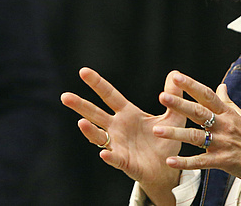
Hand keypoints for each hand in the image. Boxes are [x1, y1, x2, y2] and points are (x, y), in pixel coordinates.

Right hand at [60, 68, 186, 204]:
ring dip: (89, 130)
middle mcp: (117, 128)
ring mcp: (118, 145)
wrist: (167, 168)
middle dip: (80, 105)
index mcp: (127, 114)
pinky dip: (109, 155)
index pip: (109, 95)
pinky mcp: (124, 162)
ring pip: (98, 136)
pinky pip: (115, 158)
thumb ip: (173, 97)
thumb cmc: (165, 141)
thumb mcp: (173, 117)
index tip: (83, 71)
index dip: (97, 83)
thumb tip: (176, 74)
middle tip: (65, 96)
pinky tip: (104, 152)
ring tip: (81, 122)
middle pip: (95, 113)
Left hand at [153, 73, 240, 184]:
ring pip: (196, 137)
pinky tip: (170, 161)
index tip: (175, 76)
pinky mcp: (223, 161)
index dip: (191, 85)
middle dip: (180, 104)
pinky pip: (201, 161)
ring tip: (157, 130)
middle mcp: (224, 125)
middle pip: (199, 112)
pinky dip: (185, 162)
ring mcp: (223, 143)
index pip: (207, 95)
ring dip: (176, 134)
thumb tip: (220, 86)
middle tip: (162, 97)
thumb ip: (227, 102)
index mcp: (227, 113)